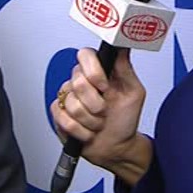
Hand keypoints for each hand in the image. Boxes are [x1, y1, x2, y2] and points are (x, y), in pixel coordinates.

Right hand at [50, 47, 146, 172]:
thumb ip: (125, 68)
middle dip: (96, 103)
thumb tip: (121, 45)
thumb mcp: (133, 92)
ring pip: (72, 104)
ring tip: (98, 123)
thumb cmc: (124, 120)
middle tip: (104, 110)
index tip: (104, 87)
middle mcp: (81, 81)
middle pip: (78, 81)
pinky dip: (80, 130)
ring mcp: (68, 97)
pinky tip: (88, 131)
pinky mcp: (59, 114)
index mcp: (98, 71)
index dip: (93, 71)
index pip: (85, 55)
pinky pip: (64, 119)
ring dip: (91, 120)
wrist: (116, 147)